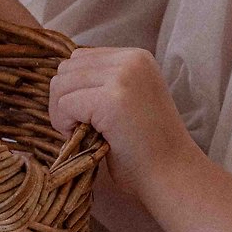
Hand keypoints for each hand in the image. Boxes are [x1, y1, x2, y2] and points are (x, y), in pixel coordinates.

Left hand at [49, 47, 196, 201]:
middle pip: (67, 68)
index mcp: (137, 57)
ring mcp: (123, 77)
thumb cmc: (147, 147)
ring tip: (83, 134)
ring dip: (62, 113)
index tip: (89, 117)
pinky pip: (64, 104)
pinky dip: (65, 125)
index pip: (81, 58)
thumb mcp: (129, 99)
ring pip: (61, 84)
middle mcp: (131, 60)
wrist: (172, 174)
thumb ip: (103, 82)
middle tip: (82, 129)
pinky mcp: (112, 99)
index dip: (75, 90)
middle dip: (64, 100)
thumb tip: (58, 80)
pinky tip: (83, 140)